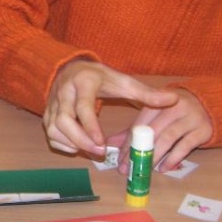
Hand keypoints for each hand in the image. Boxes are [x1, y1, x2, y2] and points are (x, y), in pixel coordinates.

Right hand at [43, 60, 178, 156]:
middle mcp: (64, 92)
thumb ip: (147, 93)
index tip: (102, 143)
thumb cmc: (100, 78)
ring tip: (90, 151)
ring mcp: (53, 103)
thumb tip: (173, 99)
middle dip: (80, 139)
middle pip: (62, 120)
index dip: (90, 126)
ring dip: (70, 143)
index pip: (83, 107)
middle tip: (99, 152)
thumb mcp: (123, 82)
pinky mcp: (47, 113)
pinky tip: (78, 147)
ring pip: (53, 128)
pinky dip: (62, 144)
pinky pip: (50, 134)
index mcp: (84, 83)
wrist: (71, 68)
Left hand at [108, 88, 212, 173]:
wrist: (208, 104)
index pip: (140, 123)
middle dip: (138, 152)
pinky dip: (173, 159)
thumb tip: (110, 143)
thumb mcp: (154, 115)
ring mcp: (190, 118)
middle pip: (153, 131)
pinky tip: (163, 168)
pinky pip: (185, 146)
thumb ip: (134, 129)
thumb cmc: (174, 113)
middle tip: (128, 169)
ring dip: (154, 156)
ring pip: (168, 138)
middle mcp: (175, 107)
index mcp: (158, 102)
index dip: (129, 142)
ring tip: (144, 170)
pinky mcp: (203, 130)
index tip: (120, 160)